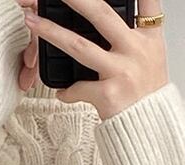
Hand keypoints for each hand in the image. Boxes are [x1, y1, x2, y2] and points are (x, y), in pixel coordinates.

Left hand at [17, 0, 169, 119]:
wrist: (152, 132)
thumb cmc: (147, 97)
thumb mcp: (152, 60)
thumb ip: (135, 36)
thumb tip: (104, 18)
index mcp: (149, 40)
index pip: (148, 2)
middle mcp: (137, 51)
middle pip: (102, 14)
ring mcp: (122, 72)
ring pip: (79, 45)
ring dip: (51, 31)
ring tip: (32, 22)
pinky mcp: (109, 95)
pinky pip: (78, 87)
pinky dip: (67, 91)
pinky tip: (61, 92)